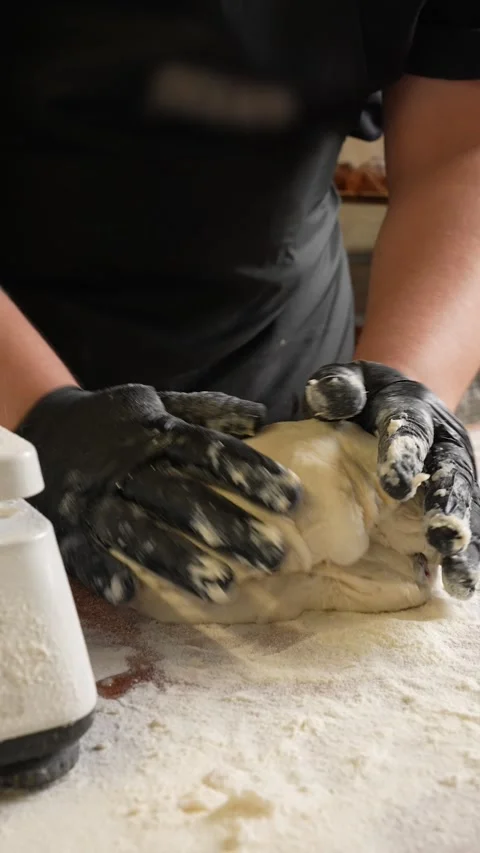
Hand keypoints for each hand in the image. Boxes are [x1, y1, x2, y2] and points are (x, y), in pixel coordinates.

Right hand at [17, 386, 299, 603]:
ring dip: (181, 562)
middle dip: (232, 528)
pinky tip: (130, 594)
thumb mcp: (156, 405)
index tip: (292, 497)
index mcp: (157, 434)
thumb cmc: (115, 423)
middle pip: (184, 499)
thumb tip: (260, 415)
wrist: (44, 429)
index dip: (252, 473)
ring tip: (224, 589)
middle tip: (275, 556)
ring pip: (141, 533)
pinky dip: (105, 571)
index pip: (210, 451)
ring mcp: (96, 498)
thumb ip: (206, 410)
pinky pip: (85, 551)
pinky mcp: (68, 526)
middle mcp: (130, 467)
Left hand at [305, 361, 478, 599]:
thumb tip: (331, 399)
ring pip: (466, 506)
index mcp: (414, 409)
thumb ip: (339, 388)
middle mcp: (443, 442)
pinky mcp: (455, 499)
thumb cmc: (362, 399)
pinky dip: (464, 556)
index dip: (403, 456)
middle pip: (451, 473)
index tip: (393, 485)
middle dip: (447, 505)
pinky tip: (460, 586)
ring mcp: (453, 472)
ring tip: (460, 577)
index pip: (410, 430)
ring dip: (463, 540)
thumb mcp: (349, 384)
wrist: (392, 401)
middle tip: (441, 533)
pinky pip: (464, 527)